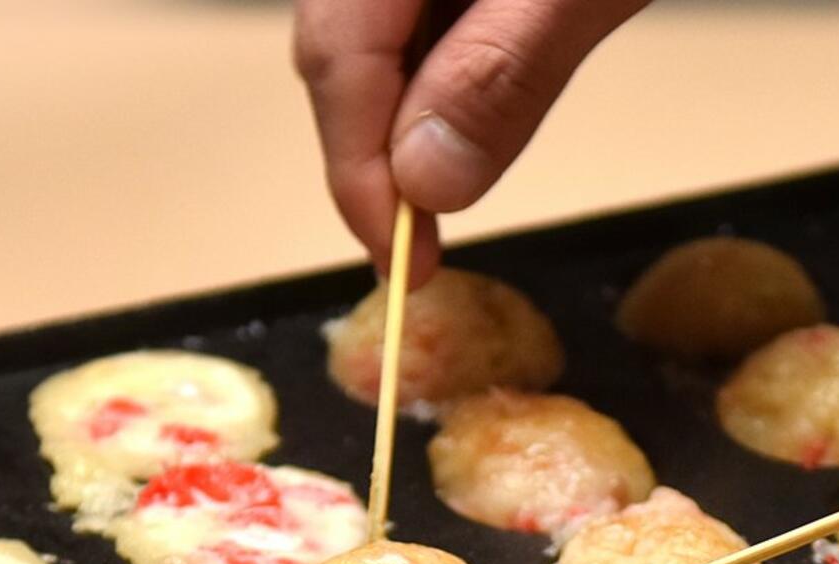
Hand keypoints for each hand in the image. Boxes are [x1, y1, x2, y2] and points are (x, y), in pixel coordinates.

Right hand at [294, 0, 649, 282]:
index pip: (336, 56)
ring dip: (403, 121)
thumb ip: (502, 71)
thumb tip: (427, 180)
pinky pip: (411, 17)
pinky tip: (466, 116)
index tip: (398, 263)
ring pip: (371, 39)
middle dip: (372, 158)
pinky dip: (433, 75)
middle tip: (413, 252)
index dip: (357, 172)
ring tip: (439, 200)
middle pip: (340, 50)